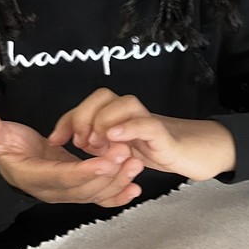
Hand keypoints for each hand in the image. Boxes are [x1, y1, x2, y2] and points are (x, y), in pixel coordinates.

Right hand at [0, 111, 143, 207]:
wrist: (15, 166)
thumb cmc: (9, 150)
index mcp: (37, 178)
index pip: (63, 177)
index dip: (85, 171)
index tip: (105, 160)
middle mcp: (55, 191)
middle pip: (86, 188)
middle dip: (109, 174)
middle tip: (127, 154)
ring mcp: (69, 193)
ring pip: (96, 193)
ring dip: (118, 181)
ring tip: (135, 164)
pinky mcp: (80, 190)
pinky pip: (101, 198)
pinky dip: (118, 196)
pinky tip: (136, 190)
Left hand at [48, 89, 235, 180]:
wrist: (193, 153)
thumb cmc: (155, 149)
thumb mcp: (119, 149)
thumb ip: (99, 144)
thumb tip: (74, 142)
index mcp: (117, 115)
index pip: (87, 105)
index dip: (67, 119)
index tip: (54, 139)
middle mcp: (131, 112)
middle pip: (102, 96)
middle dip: (83, 116)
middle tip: (79, 142)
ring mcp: (147, 121)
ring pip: (123, 103)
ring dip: (103, 120)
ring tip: (96, 141)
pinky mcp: (163, 136)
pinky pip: (146, 124)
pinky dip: (128, 127)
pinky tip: (114, 137)